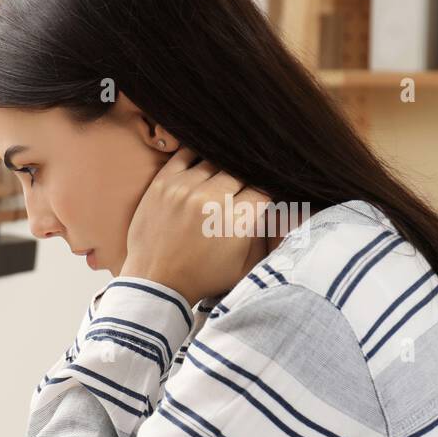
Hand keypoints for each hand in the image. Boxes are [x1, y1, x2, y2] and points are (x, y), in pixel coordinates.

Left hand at [120, 146, 271, 304]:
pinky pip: (185, 154)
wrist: (157, 283)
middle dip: (244, 181)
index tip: (260, 195)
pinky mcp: (162, 183)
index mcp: (236, 220)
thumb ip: (267, 236)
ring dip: (221, 169)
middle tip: (238, 191)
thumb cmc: (203, 277)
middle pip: (240, 171)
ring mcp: (184, 188)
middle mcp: (211, 199)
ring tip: (220, 181)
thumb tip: (281, 207)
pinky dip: (197, 155)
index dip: (266, 190)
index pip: (263, 187)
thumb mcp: (247, 266)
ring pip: (215, 160)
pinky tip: (202, 164)